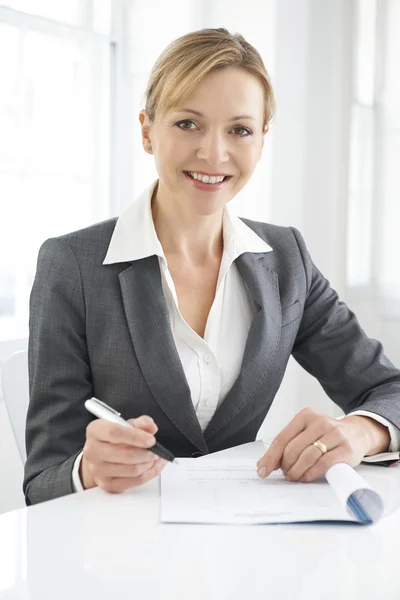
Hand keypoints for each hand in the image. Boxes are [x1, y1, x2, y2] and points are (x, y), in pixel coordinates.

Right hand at [80, 415, 167, 492]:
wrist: (100, 456)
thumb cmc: (114, 438)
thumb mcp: (127, 424)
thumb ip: (141, 423)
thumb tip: (151, 427)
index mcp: (95, 431)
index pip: (115, 433)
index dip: (136, 437)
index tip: (151, 440)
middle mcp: (92, 451)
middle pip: (125, 455)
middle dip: (146, 453)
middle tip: (157, 450)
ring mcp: (98, 470)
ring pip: (132, 470)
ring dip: (149, 464)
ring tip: (155, 457)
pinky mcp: (107, 484)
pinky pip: (135, 481)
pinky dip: (149, 474)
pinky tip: (153, 466)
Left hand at [256, 407, 389, 482]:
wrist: (358, 433)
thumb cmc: (327, 435)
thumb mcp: (308, 432)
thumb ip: (290, 444)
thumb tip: (267, 463)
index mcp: (306, 415)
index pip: (282, 438)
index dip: (270, 456)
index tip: (262, 470)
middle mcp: (320, 421)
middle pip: (293, 448)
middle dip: (285, 465)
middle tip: (285, 474)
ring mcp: (334, 434)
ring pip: (307, 456)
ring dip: (296, 471)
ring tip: (294, 477)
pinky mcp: (345, 448)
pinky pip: (323, 464)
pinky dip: (311, 473)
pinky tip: (306, 477)